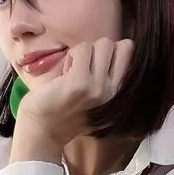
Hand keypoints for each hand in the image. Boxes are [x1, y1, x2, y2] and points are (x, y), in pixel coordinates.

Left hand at [17, 38, 133, 145]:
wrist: (42, 131)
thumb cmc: (64, 111)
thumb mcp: (97, 97)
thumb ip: (108, 76)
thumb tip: (113, 46)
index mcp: (119, 94)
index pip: (131, 52)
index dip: (113, 52)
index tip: (96, 66)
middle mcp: (114, 92)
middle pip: (123, 46)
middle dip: (101, 50)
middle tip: (85, 68)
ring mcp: (99, 88)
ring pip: (103, 44)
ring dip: (84, 52)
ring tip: (73, 72)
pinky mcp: (80, 83)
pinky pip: (82, 49)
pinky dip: (72, 56)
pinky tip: (64, 75)